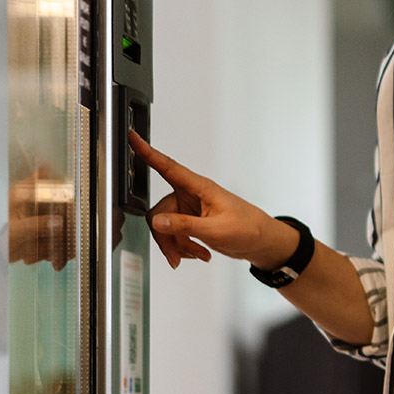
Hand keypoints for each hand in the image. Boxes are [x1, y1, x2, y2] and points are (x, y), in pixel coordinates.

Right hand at [128, 130, 297, 269]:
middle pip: (160, 212)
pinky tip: (200, 253)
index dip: (146, 151)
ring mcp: (189, 209)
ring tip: (198, 254)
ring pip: (165, 227)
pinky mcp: (190, 221)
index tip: (131, 137)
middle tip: (177, 256)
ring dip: (177, 245)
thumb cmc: (248, 228)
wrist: (261, 242)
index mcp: (199, 187)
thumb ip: (185, 226)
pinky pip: (174, 234)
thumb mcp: (216, 230)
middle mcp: (191, 195)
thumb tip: (158, 222)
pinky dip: (183, 247)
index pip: (167, 166)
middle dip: (167, 237)